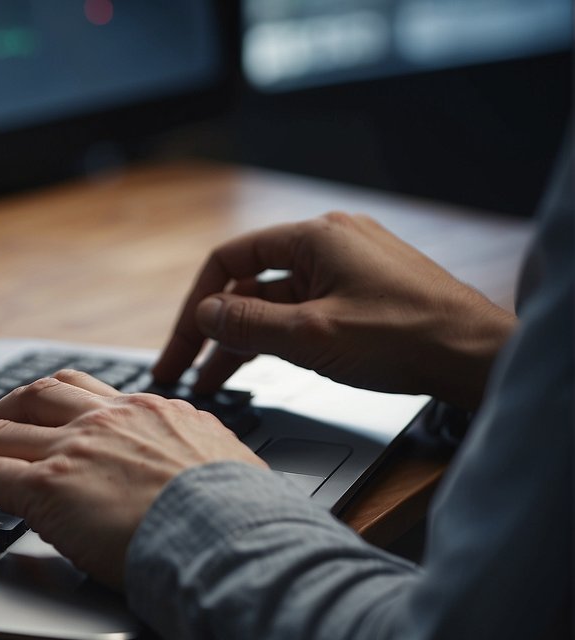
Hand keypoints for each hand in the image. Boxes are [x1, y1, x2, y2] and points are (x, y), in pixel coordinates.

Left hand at [0, 370, 265, 591]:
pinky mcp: (48, 485)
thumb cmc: (246, 523)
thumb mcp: (227, 474)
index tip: (31, 419)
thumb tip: (193, 488)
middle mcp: (109, 419)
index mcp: (153, 412)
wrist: (237, 538)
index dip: (47, 405)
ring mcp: (75, 448)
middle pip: (33, 397)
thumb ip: (196, 468)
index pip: (86, 393)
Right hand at [153, 212, 516, 410]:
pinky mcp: (364, 294)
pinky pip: (304, 310)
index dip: (197, 304)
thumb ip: (248, 325)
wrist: (476, 356)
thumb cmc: (407, 338)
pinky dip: (278, 338)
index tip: (182, 344)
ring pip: (277, 302)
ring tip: (215, 382)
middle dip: (215, 330)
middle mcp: (331, 244)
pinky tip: (263, 366)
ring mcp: (350, 268)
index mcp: (315, 238)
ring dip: (244, 340)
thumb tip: (204, 315)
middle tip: (185, 369)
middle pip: (251, 284)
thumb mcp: (311, 336)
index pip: (230, 260)